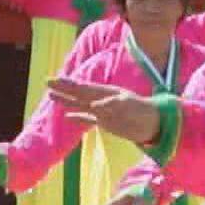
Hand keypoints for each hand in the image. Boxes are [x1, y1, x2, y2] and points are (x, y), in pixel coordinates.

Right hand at [46, 78, 160, 144]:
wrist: (157, 124)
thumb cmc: (145, 112)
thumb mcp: (130, 107)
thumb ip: (113, 105)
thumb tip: (95, 106)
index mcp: (108, 93)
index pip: (85, 87)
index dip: (69, 84)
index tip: (54, 80)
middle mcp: (103, 100)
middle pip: (79, 93)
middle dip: (64, 88)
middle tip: (47, 82)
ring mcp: (104, 111)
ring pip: (81, 105)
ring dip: (67, 101)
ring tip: (52, 96)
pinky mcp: (107, 122)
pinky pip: (89, 119)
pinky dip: (79, 117)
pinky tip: (68, 117)